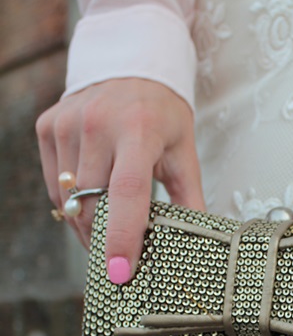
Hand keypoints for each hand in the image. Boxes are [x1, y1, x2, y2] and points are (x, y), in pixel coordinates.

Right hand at [36, 78, 203, 282]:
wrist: (129, 63)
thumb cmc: (163, 114)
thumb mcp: (184, 152)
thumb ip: (189, 199)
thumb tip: (200, 246)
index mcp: (139, 130)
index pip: (127, 191)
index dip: (123, 236)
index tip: (121, 273)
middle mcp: (98, 124)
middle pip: (93, 204)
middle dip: (105, 241)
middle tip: (121, 261)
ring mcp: (68, 123)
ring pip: (70, 200)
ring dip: (87, 226)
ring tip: (107, 233)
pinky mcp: (48, 126)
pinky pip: (54, 185)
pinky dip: (72, 205)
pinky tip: (91, 204)